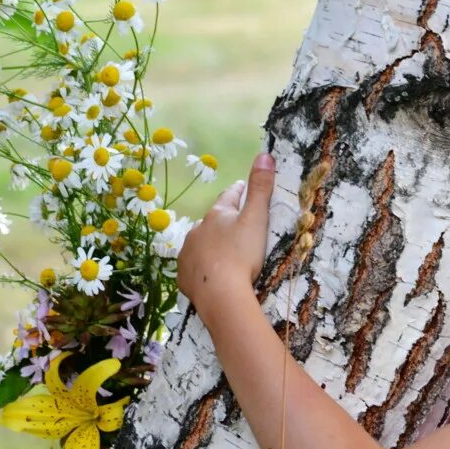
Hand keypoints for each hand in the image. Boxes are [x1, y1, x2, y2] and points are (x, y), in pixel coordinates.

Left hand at [176, 152, 275, 310]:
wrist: (220, 294)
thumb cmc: (241, 254)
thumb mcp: (256, 219)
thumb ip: (260, 188)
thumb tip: (264, 154)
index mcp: (217, 215)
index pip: (229, 197)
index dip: (237, 191)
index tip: (240, 187)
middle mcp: (197, 230)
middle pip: (211, 221)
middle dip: (220, 220)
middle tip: (232, 224)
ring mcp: (188, 253)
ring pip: (199, 243)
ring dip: (208, 244)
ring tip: (219, 251)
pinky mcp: (185, 276)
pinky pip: (193, 267)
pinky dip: (201, 267)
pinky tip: (207, 274)